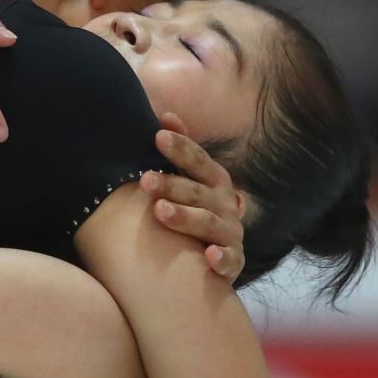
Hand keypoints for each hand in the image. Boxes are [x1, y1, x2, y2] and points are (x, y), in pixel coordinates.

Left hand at [139, 113, 245, 282]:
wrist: (213, 257)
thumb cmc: (195, 209)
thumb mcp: (190, 179)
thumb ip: (179, 151)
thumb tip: (164, 115)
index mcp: (213, 180)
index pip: (198, 160)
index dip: (180, 148)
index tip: (158, 136)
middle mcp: (224, 203)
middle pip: (198, 191)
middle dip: (172, 184)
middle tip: (145, 180)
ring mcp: (230, 233)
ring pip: (208, 223)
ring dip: (186, 217)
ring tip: (160, 211)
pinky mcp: (233, 262)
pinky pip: (230, 261)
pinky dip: (222, 259)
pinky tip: (208, 256)